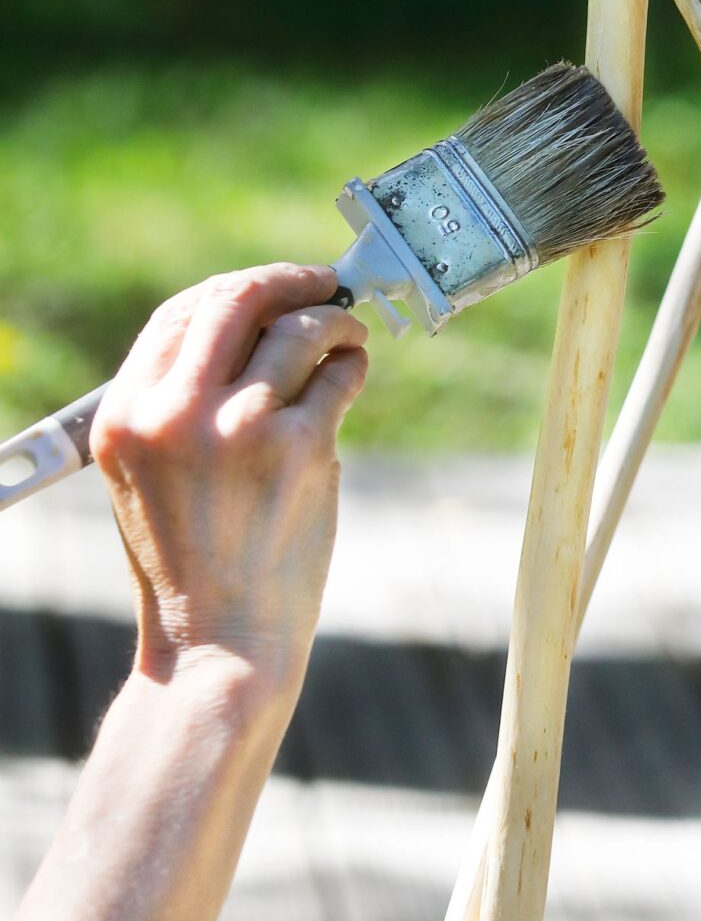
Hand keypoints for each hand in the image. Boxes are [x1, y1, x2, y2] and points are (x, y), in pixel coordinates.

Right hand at [90, 264, 368, 706]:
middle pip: (238, 302)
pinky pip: (337, 377)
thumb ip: (181, 402)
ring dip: (336, 323)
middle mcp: (175, 412)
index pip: (179, 315)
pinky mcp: (299, 447)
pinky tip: (352, 372)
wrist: (219, 640)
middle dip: (288, 280)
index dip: (233, 290)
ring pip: (300, 331)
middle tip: (323, 282)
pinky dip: (351, 366)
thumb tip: (256, 327)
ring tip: (350, 336)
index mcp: (127, 415)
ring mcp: (240, 426)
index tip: (268, 287)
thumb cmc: (190, 560)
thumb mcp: (148, 475)